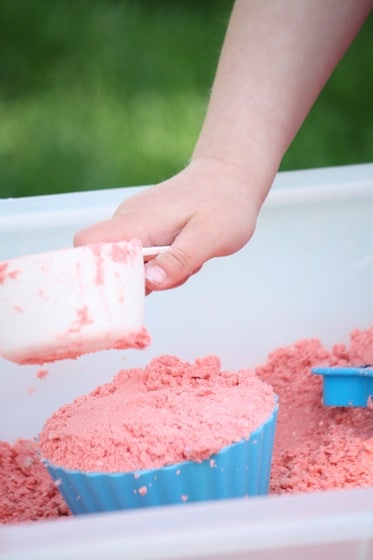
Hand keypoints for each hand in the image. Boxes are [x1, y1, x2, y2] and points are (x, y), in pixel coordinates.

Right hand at [74, 157, 263, 291]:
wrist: (231, 175)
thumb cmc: (225, 203)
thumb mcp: (209, 238)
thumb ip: (178, 261)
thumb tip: (149, 282)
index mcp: (137, 221)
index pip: (88, 244)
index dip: (95, 270)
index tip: (124, 288)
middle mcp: (129, 220)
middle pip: (109, 262)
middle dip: (138, 281)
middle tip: (176, 272)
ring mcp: (136, 223)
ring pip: (129, 263)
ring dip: (156, 274)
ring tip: (188, 259)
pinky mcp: (146, 228)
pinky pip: (142, 256)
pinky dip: (162, 265)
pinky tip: (185, 254)